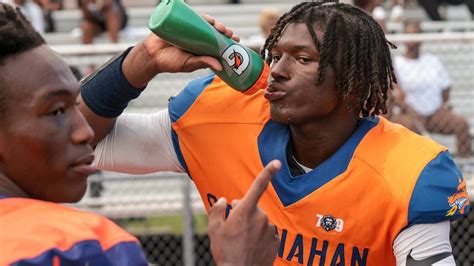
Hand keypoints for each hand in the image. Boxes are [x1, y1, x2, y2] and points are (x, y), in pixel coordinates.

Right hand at [122, 14, 239, 87]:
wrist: (152, 55)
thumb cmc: (171, 62)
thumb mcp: (189, 64)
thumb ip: (203, 63)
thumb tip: (220, 66)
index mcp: (202, 48)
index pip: (218, 42)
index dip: (228, 39)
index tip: (236, 39)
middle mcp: (198, 37)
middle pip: (214, 31)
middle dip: (223, 30)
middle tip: (228, 32)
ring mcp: (189, 29)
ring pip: (205, 23)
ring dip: (214, 22)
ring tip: (218, 26)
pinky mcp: (180, 22)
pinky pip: (192, 17)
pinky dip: (200, 16)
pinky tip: (207, 18)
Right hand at [208, 160, 280, 265]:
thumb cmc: (225, 251)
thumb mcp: (214, 229)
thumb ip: (217, 210)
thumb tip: (223, 200)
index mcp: (246, 211)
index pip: (258, 186)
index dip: (268, 172)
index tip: (277, 162)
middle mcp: (261, 217)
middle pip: (251, 207)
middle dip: (243, 212)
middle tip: (232, 228)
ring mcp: (270, 229)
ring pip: (259, 221)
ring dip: (251, 226)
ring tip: (241, 242)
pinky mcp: (276, 240)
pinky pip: (266, 233)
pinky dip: (259, 236)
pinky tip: (251, 247)